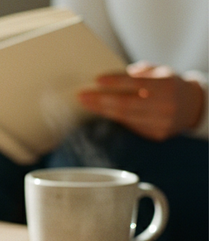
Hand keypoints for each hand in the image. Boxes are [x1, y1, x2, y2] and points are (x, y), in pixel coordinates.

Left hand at [77, 61, 204, 140]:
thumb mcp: (160, 71)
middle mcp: (165, 105)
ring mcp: (162, 122)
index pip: (136, 83)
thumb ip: (139, 72)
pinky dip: (116, 118)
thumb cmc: (170, 85)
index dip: (115, 81)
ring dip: (103, 111)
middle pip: (126, 104)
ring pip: (126, 118)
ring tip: (87, 104)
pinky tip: (104, 111)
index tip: (97, 80)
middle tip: (82, 96)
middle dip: (101, 100)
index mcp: (166, 85)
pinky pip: (131, 126)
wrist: (193, 106)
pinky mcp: (157, 134)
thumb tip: (111, 77)